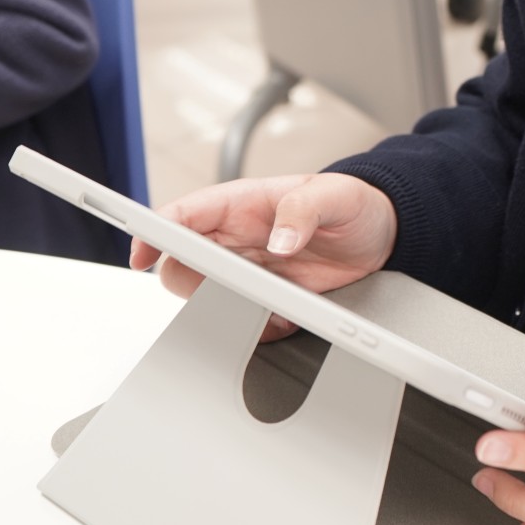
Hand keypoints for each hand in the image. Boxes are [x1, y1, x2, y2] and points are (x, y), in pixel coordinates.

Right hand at [128, 173, 396, 340]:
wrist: (382, 234)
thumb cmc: (353, 203)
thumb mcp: (335, 195)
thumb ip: (303, 210)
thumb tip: (279, 240)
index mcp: (242, 204)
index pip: (182, 215)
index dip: (154, 233)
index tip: (142, 255)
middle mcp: (238, 240)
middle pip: (184, 266)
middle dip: (196, 283)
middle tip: (233, 287)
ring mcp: (251, 272)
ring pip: (210, 299)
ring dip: (230, 309)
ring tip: (272, 302)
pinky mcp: (269, 300)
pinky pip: (246, 323)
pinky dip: (261, 328)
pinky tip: (288, 316)